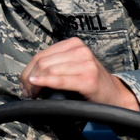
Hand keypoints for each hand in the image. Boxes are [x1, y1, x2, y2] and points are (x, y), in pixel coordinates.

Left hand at [19, 37, 139, 110]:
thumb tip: (28, 76)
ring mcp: (86, 64)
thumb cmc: (90, 82)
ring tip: (33, 95)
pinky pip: (60, 80)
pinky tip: (36, 86)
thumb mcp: (73, 66)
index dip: (28, 70)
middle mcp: (80, 50)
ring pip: (49, 70)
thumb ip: (54, 64)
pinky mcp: (88, 79)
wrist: (115, 94)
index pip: (41, 55)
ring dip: (35, 85)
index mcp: (74, 44)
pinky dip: (45, 83)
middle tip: (27, 93)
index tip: (24, 84)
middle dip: (29, 78)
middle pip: (42, 62)